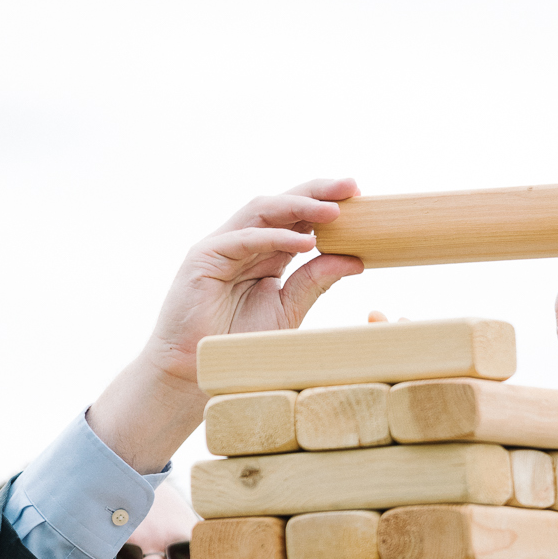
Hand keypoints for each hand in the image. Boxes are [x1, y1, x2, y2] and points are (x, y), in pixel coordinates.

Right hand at [90, 180, 362, 471]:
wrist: (197, 371)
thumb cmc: (239, 344)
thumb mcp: (288, 310)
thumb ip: (315, 282)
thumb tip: (356, 259)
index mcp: (264, 252)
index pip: (296, 218)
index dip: (324, 203)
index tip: (360, 196)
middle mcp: (243, 242)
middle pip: (281, 206)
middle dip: (316, 193)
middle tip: (351, 187)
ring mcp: (221, 247)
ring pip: (262, 213)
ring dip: (299, 208)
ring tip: (334, 212)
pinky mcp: (203, 258)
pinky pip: (243, 240)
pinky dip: (274, 238)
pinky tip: (305, 243)